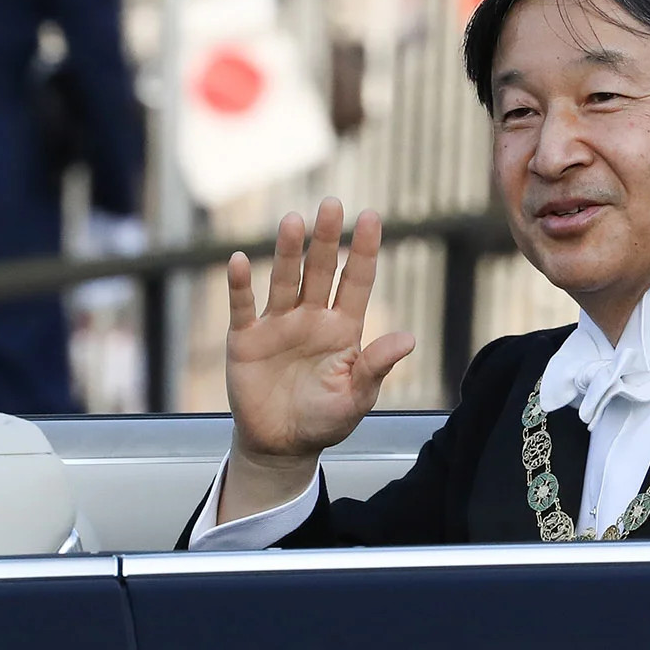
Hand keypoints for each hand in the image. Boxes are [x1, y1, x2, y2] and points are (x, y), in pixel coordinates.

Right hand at [225, 199, 415, 461]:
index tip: (372, 216)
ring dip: (288, 252)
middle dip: (326, 238)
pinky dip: (240, 285)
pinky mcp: (246, 339)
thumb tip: (408, 338)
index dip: (364, 250)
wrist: (282, 446)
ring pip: (284, 280)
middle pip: (320, 270)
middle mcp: (312, 318)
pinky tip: (241, 260)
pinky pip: (243, 306)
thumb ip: (376, 366)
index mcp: (344, 328)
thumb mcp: (357, 397)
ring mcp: (278, 325)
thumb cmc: (326, 419)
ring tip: (294, 221)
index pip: (356, 280)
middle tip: (331, 204)